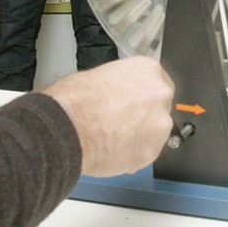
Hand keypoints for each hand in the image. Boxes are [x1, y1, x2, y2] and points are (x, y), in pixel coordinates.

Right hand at [43, 56, 174, 176]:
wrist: (67, 127)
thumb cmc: (76, 101)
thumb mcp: (99, 76)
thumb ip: (119, 85)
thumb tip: (116, 93)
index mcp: (148, 70)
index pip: (157, 84)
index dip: (143, 98)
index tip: (135, 104)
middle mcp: (160, 95)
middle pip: (159, 109)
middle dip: (143, 117)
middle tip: (121, 123)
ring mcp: (159, 124)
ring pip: (154, 134)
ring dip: (139, 137)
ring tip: (112, 138)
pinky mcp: (152, 151)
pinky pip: (144, 154)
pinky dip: (131, 155)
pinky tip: (112, 150)